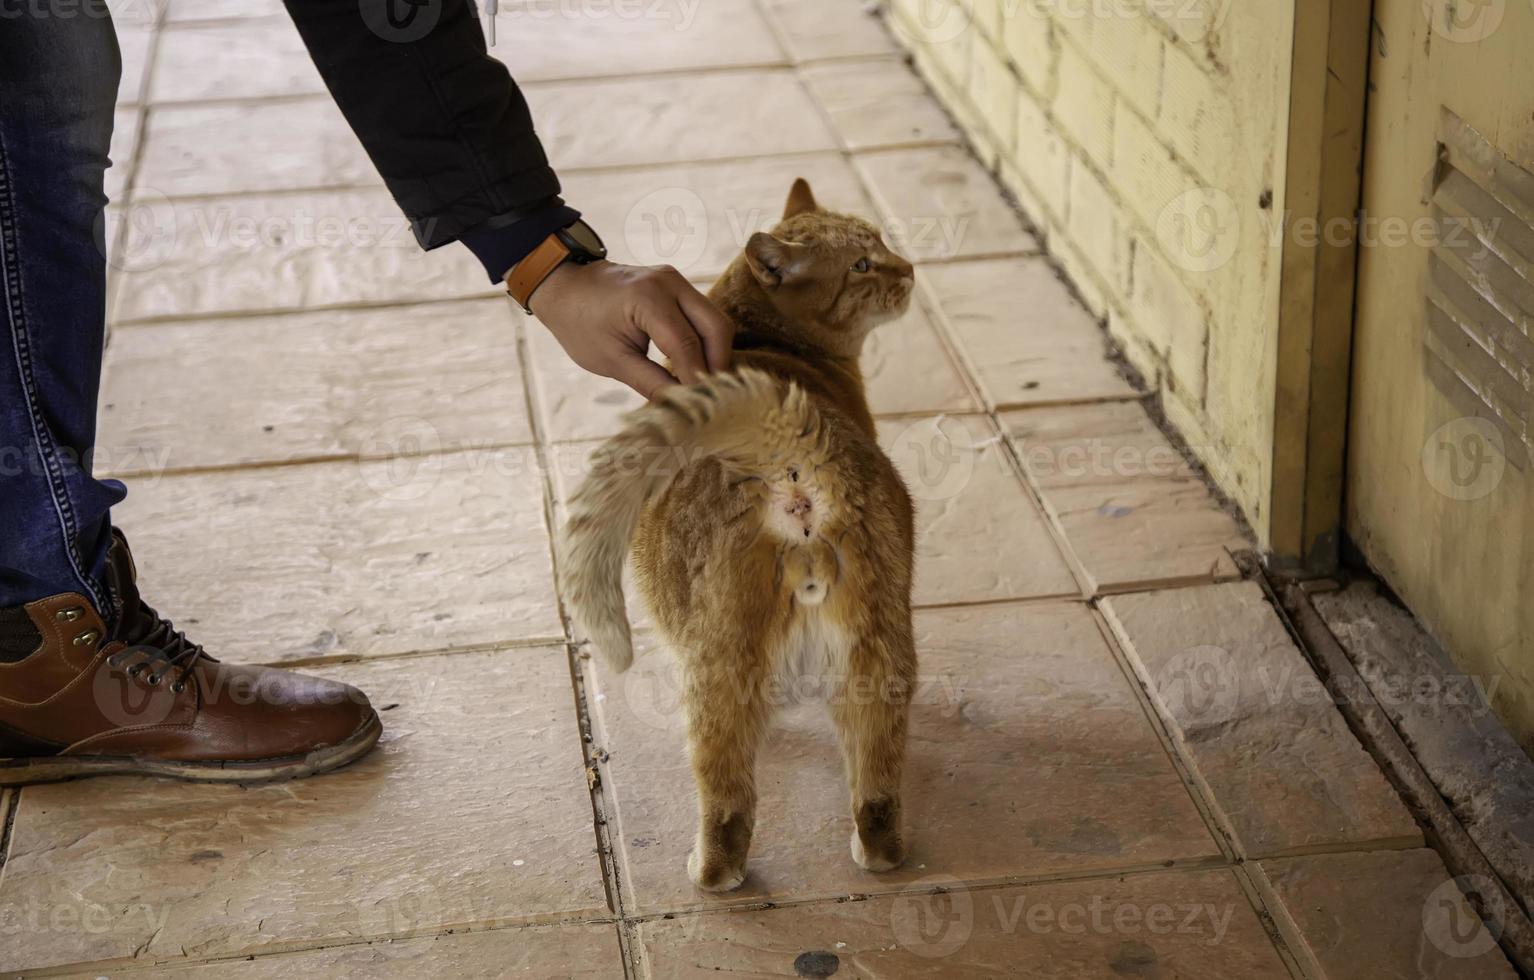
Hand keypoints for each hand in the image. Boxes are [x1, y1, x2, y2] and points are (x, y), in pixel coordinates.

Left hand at [528, 260, 734, 398]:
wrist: (567, 287)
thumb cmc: (581, 324)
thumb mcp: (612, 361)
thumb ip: (651, 383)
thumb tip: (684, 408)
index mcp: (647, 299)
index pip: (686, 345)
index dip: (697, 379)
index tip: (702, 408)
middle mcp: (669, 282)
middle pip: (717, 328)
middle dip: (718, 365)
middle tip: (710, 397)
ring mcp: (677, 280)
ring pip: (716, 321)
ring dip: (714, 354)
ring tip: (702, 384)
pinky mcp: (679, 285)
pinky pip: (704, 316)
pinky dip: (705, 342)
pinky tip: (695, 366)